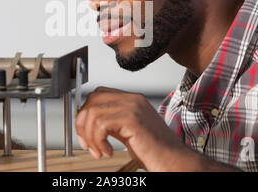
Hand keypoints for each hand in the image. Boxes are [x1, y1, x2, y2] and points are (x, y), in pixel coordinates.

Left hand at [75, 86, 190, 170]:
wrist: (174, 161)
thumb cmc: (154, 151)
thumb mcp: (127, 132)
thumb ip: (111, 123)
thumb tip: (87, 123)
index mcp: (132, 100)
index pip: (98, 95)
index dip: (86, 114)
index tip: (86, 135)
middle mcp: (132, 99)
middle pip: (93, 99)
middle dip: (83, 124)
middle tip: (88, 144)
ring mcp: (133, 107)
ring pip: (93, 112)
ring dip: (90, 136)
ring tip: (99, 151)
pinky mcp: (132, 118)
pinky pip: (101, 124)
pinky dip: (98, 140)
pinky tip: (107, 151)